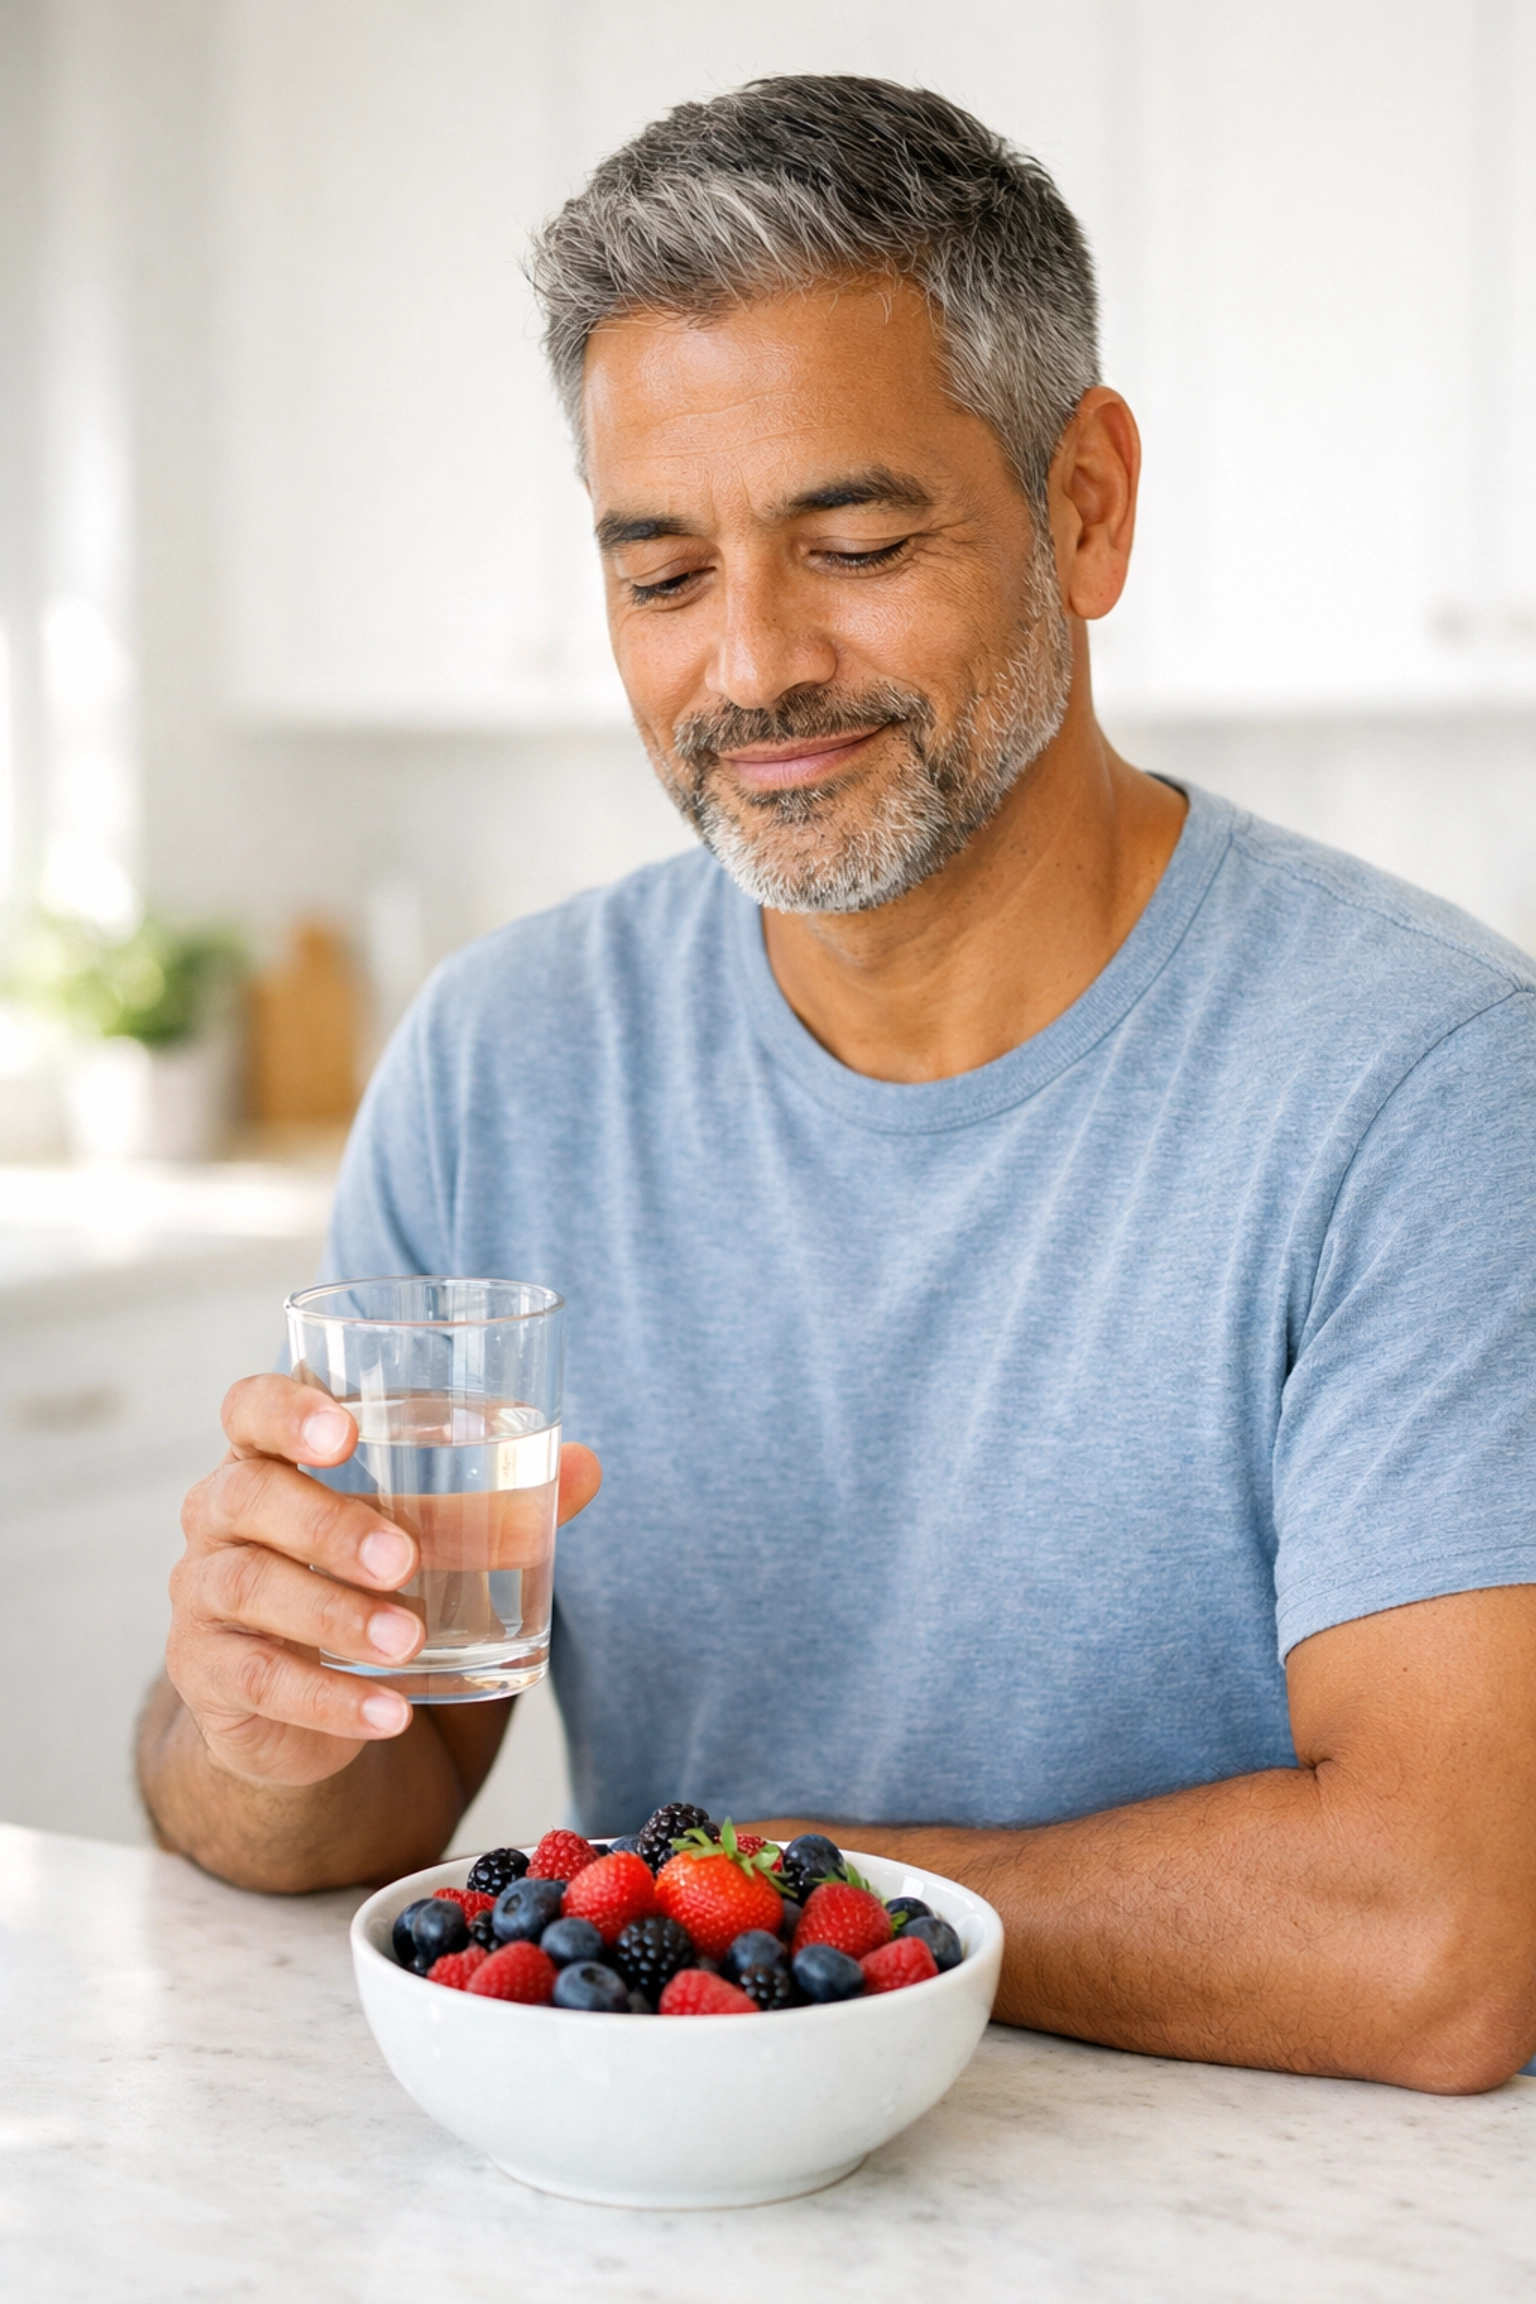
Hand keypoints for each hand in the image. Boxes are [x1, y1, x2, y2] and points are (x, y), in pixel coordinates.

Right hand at [167, 1372, 600, 1790]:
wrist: (300, 1702)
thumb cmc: (361, 1584)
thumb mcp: (425, 1540)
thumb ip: (497, 1505)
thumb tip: (586, 1466)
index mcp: (268, 1458)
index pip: (249, 1408)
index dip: (286, 1410)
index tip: (345, 1431)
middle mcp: (219, 1516)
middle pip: (247, 1496)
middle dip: (329, 1525)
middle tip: (405, 1559)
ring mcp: (202, 1596)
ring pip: (249, 1587)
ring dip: (335, 1616)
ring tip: (410, 1641)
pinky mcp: (209, 1675)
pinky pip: (257, 1681)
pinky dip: (330, 1700)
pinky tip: (391, 1712)